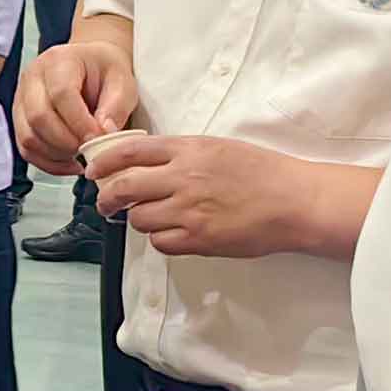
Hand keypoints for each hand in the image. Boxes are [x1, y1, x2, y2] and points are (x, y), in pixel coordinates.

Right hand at [13, 39, 140, 173]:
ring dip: (57, 154)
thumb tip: (103, 134)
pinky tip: (70, 162)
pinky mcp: (20, 120)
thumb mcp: (123, 82)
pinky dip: (48, 162)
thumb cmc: (105, 71)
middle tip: (92, 149)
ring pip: (29, 136)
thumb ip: (116, 107)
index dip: (79, 122)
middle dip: (68, 142)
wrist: (92, 66)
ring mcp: (22, 99)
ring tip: (82, 154)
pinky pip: (26, 149)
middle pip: (38, 117)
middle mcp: (33, 77)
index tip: (98, 138)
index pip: (61, 94)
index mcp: (59, 61)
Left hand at [84, 130, 309, 255]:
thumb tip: (146, 162)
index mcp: (188, 150)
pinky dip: (161, 239)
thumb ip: (181, 153)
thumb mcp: (219, 147)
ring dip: (140, 219)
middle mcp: (183, 178)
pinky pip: (160, 242)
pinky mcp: (198, 239)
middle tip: (105, 202)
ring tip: (154, 217)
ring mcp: (189, 210)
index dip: (104, 162)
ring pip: (139, 218)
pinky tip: (175, 232)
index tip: (94, 170)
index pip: (130, 152)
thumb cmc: (264, 173)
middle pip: (124, 188)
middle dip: (107, 197)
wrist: (296, 201)